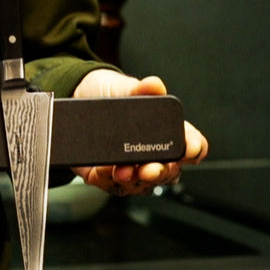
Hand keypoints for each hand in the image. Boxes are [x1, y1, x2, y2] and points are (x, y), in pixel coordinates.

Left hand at [71, 69, 207, 195]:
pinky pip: (111, 185)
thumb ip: (141, 89)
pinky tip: (103, 170)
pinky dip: (107, 180)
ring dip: (133, 180)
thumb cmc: (109, 96)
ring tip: (122, 172)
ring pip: (141, 184)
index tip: (190, 150)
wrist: (76, 101)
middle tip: (151, 169)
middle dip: (160, 172)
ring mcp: (131, 169)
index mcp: (166, 132)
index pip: (191, 144)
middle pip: (168, 171)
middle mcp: (153, 155)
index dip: (194, 148)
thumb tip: (154, 84)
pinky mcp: (106, 177)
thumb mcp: (124, 89)